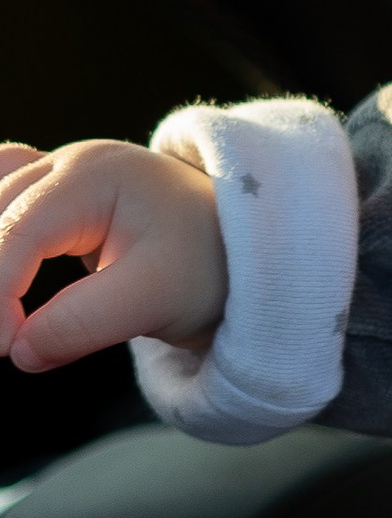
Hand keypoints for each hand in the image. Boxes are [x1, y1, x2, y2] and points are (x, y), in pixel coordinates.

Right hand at [0, 139, 227, 369]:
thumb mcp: (156, 297)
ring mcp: (54, 178)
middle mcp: (64, 165)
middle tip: (0, 342)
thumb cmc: (206, 262)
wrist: (241, 244)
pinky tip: (4, 284)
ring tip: (1, 323)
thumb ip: (84, 324)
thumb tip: (17, 352)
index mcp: (91, 177)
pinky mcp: (49, 202)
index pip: (18, 234)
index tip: (2, 349)